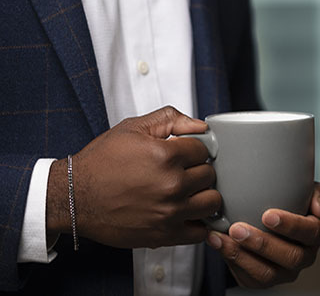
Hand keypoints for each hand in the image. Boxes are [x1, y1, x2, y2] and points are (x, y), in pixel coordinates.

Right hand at [46, 106, 220, 247]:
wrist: (73, 197)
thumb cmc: (101, 162)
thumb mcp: (133, 128)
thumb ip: (171, 119)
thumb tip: (199, 125)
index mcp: (166, 155)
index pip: (204, 150)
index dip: (194, 149)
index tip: (185, 154)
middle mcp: (172, 185)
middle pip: (209, 175)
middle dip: (199, 170)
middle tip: (184, 171)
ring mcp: (169, 212)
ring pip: (212, 202)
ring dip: (203, 195)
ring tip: (189, 191)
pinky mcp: (164, 235)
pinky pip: (200, 231)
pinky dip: (198, 223)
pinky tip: (187, 213)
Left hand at [206, 182, 319, 287]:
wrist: (268, 216)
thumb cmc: (290, 201)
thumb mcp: (307, 191)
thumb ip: (318, 193)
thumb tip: (319, 207)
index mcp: (316, 233)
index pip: (310, 232)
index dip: (291, 225)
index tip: (268, 215)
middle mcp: (304, 257)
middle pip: (289, 257)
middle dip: (262, 244)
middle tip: (238, 228)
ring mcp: (283, 272)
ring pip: (267, 273)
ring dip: (242, 255)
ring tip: (223, 237)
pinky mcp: (262, 280)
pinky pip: (248, 278)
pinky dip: (230, 261)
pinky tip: (217, 242)